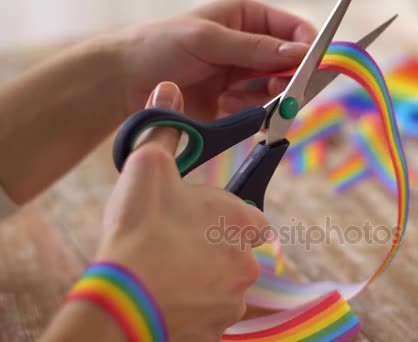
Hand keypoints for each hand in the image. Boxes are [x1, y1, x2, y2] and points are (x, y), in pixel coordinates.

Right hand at [97, 82, 268, 339]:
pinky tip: (163, 298)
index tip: (206, 220)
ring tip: (164, 273)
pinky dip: (190, 308)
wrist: (125, 294)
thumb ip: (165, 129)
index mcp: (240, 221)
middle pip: (237, 254)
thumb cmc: (142, 225)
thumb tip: (168, 88)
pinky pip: (208, 316)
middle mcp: (247, 262)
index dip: (231, 218)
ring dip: (202, 280)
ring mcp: (232, 300)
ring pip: (223, 286)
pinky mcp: (215, 331)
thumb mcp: (150, 165)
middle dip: (213, 251)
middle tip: (176, 247)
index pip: (255, 219)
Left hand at [112, 0, 316, 118]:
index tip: (313, 64)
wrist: (123, 82)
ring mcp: (240, 77)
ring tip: (257, 100)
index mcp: (246, 18)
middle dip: (291, 76)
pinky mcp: (231, 104)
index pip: (291, 28)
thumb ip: (253, 48)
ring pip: (275, 89)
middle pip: (288, 63)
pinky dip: (252, 113)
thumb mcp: (207, 39)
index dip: (306, 45)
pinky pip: (255, 110)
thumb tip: (297, 53)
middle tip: (288, 89)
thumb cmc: (160, 46)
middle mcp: (248, 47)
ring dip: (273, 97)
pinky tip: (231, 107)